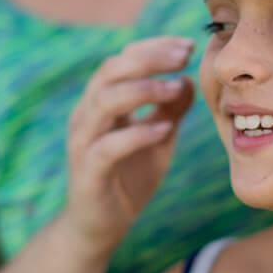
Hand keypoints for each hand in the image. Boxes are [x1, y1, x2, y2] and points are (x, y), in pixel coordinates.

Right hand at [65, 36, 194, 257]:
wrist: (100, 227)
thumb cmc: (129, 177)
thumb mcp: (158, 138)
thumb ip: (170, 110)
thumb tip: (188, 79)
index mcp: (101, 102)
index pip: (123, 59)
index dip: (154, 48)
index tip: (188, 45)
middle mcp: (87, 115)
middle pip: (111, 70)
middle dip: (149, 58)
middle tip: (184, 56)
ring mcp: (83, 142)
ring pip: (105, 101)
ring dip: (143, 90)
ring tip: (175, 88)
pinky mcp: (87, 172)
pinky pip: (108, 147)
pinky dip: (137, 134)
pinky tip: (164, 129)